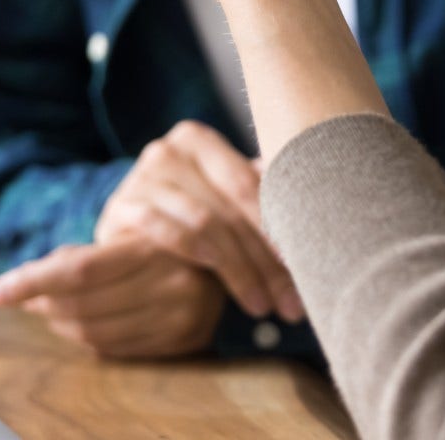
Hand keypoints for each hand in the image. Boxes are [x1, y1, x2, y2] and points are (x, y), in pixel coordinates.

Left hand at [0, 238, 222, 359]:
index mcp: (155, 247)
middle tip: (23, 293)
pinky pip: (114, 348)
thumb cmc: (176, 239)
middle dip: (42, 302)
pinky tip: (79, 321)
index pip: (79, 270)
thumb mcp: (139, 229)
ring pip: (92, 331)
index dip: (33, 281)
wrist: (242, 262)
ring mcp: (177, 319)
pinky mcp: (180, 342)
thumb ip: (92, 250)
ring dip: (59, 321)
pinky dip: (85, 337)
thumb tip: (40, 273)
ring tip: (48, 306)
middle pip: (80, 306)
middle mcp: (170, 285)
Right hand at [97, 121, 302, 322]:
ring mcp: (142, 177)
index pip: (249, 184)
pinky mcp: (121, 208)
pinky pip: (166, 234)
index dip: (278, 225)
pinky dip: (197, 259)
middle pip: (231, 208)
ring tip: (262, 306)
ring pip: (206, 225)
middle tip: (290, 302)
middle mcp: (169, 150)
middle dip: (265, 260)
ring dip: (239, 272)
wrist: (126, 233)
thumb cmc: (191, 213)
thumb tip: (324, 231)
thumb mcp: (226, 203)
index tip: (306, 263)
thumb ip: (264, 201)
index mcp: (200, 139)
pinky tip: (216, 290)